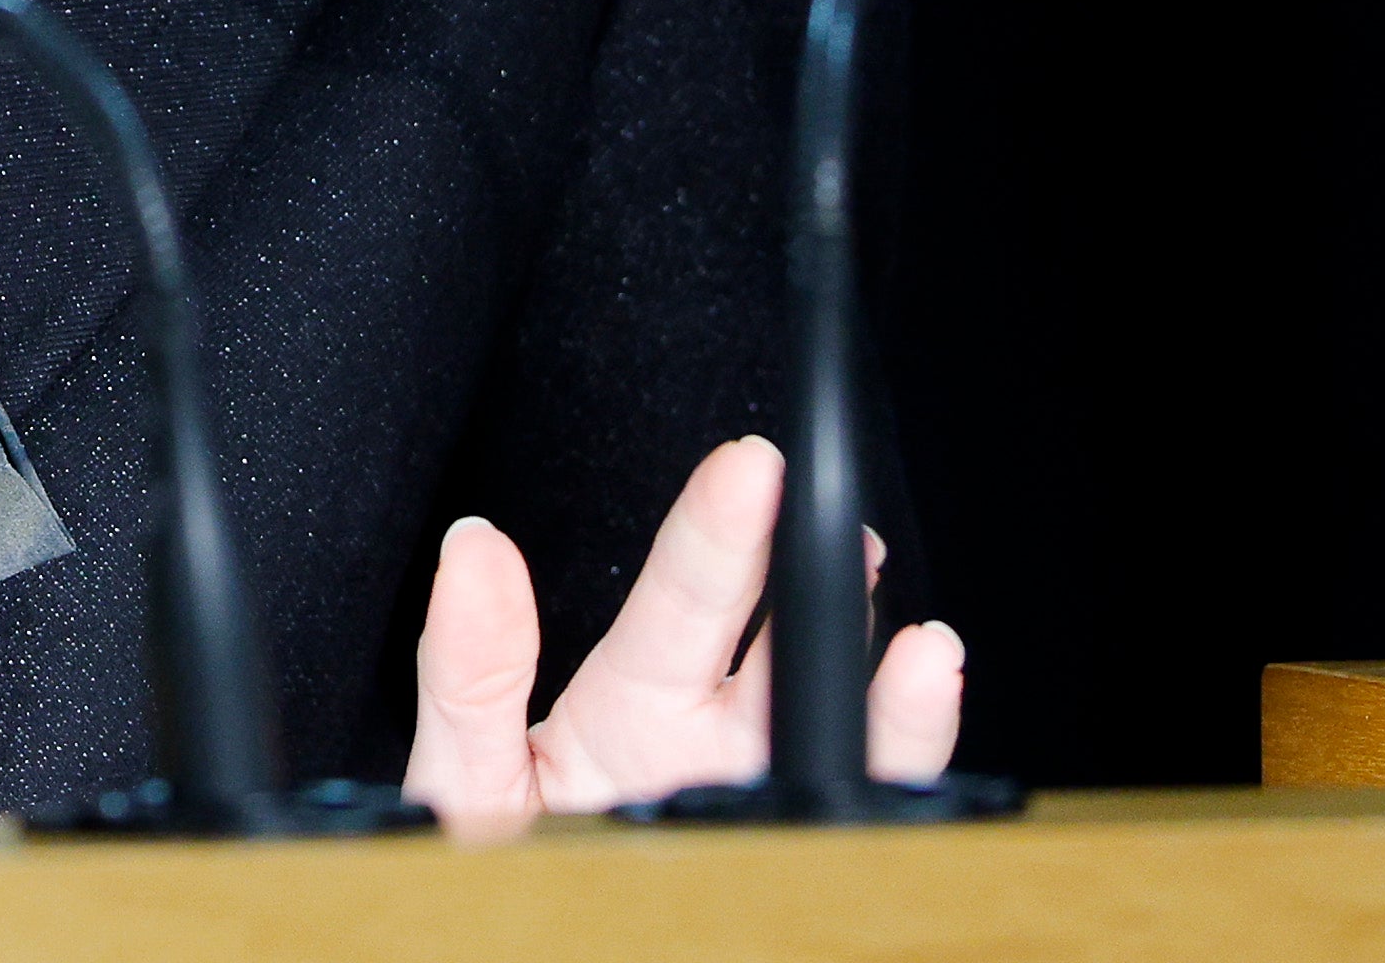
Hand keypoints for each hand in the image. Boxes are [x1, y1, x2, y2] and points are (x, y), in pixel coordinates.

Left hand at [400, 435, 965, 838]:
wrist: (529, 944)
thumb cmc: (502, 872)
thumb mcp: (465, 774)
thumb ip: (470, 671)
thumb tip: (474, 549)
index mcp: (633, 708)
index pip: (682, 599)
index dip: (716, 532)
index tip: (748, 469)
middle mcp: (716, 744)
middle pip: (775, 637)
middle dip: (802, 565)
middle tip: (821, 498)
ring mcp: (765, 799)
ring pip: (842, 719)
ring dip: (876, 669)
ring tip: (905, 623)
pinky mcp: (800, 858)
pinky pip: (866, 810)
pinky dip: (904, 757)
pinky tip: (919, 696)